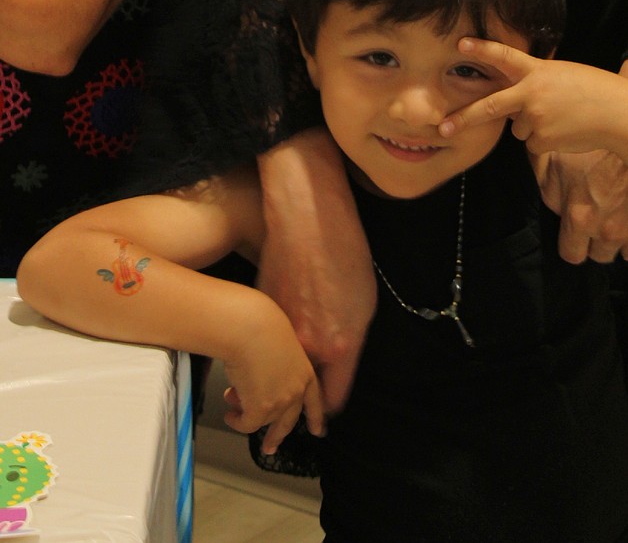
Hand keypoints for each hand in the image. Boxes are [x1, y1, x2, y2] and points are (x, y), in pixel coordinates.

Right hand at [222, 300, 324, 455]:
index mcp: (305, 372)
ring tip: (233, 409)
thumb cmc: (260, 325)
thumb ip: (274, 371)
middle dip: (278, 435)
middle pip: (290, 421)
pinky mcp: (261, 410)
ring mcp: (280, 402)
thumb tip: (254, 387)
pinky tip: (230, 415)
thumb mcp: (276, 348)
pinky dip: (237, 422)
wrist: (249, 327)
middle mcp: (297, 390)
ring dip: (247, 416)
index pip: (314, 400)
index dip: (315, 417)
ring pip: (264, 422)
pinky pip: (247, 424)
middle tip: (270, 446)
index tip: (318, 431)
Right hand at [257, 130, 376, 414]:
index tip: (324, 413)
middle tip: (301, 401)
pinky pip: (266, 339)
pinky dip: (267, 345)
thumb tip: (338, 365)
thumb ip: (351, 344)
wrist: (308, 215)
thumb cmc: (345, 251)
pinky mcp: (262, 309)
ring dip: (281, 373)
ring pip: (280, 365)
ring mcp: (280, 327)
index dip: (327, 411)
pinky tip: (272, 338)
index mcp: (339, 345)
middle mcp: (306, 344)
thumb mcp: (365, 304)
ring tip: (281, 378)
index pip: (331, 401)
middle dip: (300, 400)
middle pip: (301, 391)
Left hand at [439, 40, 627, 265]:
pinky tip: (564, 131)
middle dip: (464, 118)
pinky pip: (532, 143)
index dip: (482, 48)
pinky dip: (545, 140)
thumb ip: (533, 84)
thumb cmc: (592, 90)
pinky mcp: (542, 140)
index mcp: (537, 71)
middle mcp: (531, 94)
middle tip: (442, 128)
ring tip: (561, 116)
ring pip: (519, 127)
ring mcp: (535, 119)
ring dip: (532, 124)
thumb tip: (511, 108)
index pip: (505, 56)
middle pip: (490, 106)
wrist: (619, 114)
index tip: (460, 43)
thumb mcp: (560, 75)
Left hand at [534, 147, 627, 265]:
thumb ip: (547, 186)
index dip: (575, 242)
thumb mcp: (555, 158)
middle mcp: (610, 230)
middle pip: (602, 255)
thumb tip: (546, 202)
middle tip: (606, 214)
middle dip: (601, 238)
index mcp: (580, 217)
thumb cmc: (592, 140)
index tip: (580, 231)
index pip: (572, 254)